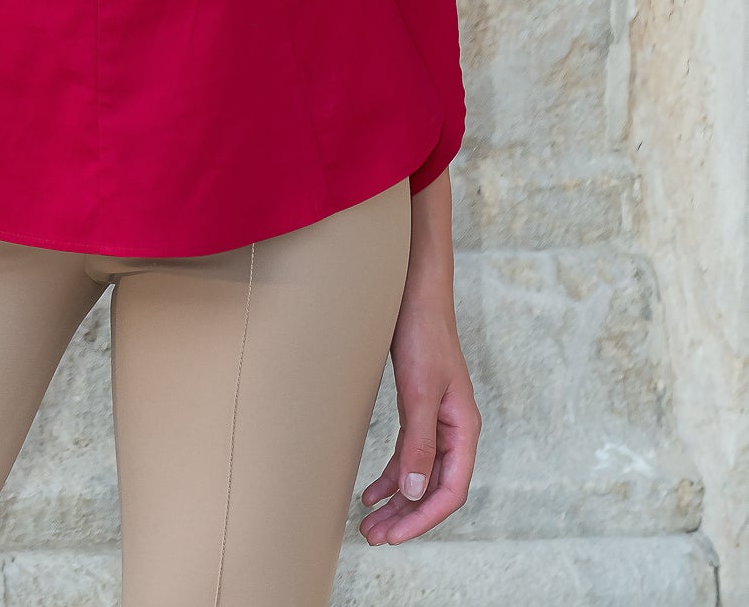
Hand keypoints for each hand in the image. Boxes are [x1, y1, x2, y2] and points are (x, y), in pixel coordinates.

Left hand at [359, 290, 480, 544]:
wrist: (415, 295)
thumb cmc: (423, 337)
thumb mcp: (419, 392)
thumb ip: (418, 442)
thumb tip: (413, 492)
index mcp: (463, 429)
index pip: (450, 490)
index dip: (423, 517)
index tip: (395, 535)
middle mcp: (453, 431)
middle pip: (433, 487)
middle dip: (406, 516)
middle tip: (374, 537)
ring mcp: (436, 421)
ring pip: (418, 474)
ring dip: (396, 501)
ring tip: (369, 524)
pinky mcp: (419, 410)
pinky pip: (408, 455)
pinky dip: (391, 476)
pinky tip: (372, 492)